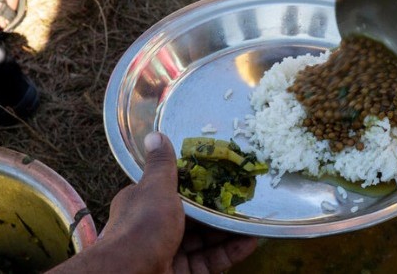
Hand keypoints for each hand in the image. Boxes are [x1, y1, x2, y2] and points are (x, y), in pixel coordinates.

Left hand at [48, 131, 256, 273]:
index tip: (223, 178)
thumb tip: (155, 135)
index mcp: (143, 205)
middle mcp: (154, 230)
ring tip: (254, 221)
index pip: (173, 192)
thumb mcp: (155, 189)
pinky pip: (209, 261)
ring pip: (204, 241)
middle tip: (246, 200)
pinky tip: (250, 242)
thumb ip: (162, 165)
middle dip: (219, 211)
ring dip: (229, 232)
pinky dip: (230, 252)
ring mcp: (168, 253)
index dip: (198, 186)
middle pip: (193, 218)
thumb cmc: (143, 228)